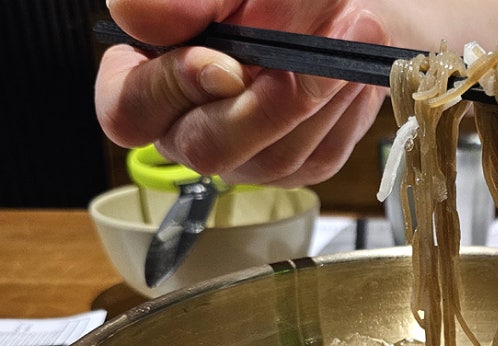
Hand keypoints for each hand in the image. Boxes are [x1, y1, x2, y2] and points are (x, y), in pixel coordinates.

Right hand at [95, 0, 389, 185]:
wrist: (337, 6)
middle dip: (263, 102)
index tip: (224, 61)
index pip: (127, 111)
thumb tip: (138, 17)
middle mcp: (190, 130)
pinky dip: (343, 102)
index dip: (171, 89)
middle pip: (208, 148)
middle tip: (308, 51)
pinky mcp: (302, 165)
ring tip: (356, 26)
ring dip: (318, 91)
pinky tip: (355, 61)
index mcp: (147, 82)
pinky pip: (320, 150)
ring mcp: (248, 158)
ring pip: (275, 154)